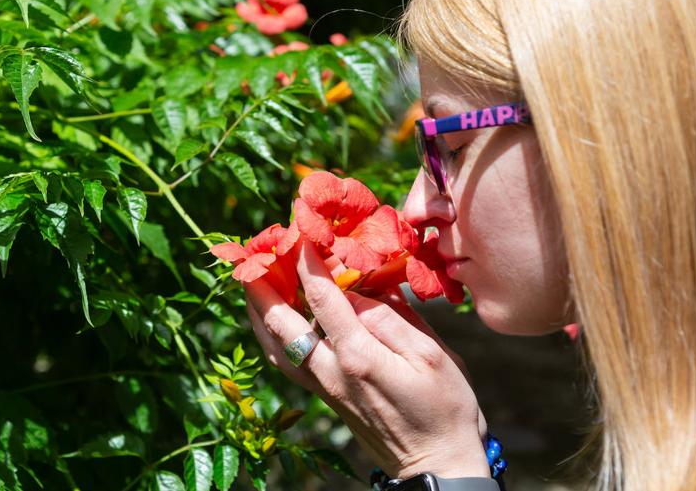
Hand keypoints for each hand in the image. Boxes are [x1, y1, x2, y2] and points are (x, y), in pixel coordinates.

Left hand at [243, 240, 489, 478]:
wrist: (437, 464)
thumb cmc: (445, 407)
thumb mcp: (432, 355)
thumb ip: (390, 318)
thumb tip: (356, 290)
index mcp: (358, 356)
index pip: (320, 297)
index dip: (304, 260)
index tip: (297, 231)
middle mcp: (330, 372)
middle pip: (279, 322)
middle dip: (261, 284)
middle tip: (251, 253)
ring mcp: (323, 387)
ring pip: (273, 345)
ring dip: (256, 310)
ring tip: (249, 281)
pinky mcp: (324, 396)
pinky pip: (285, 361)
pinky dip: (270, 334)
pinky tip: (271, 318)